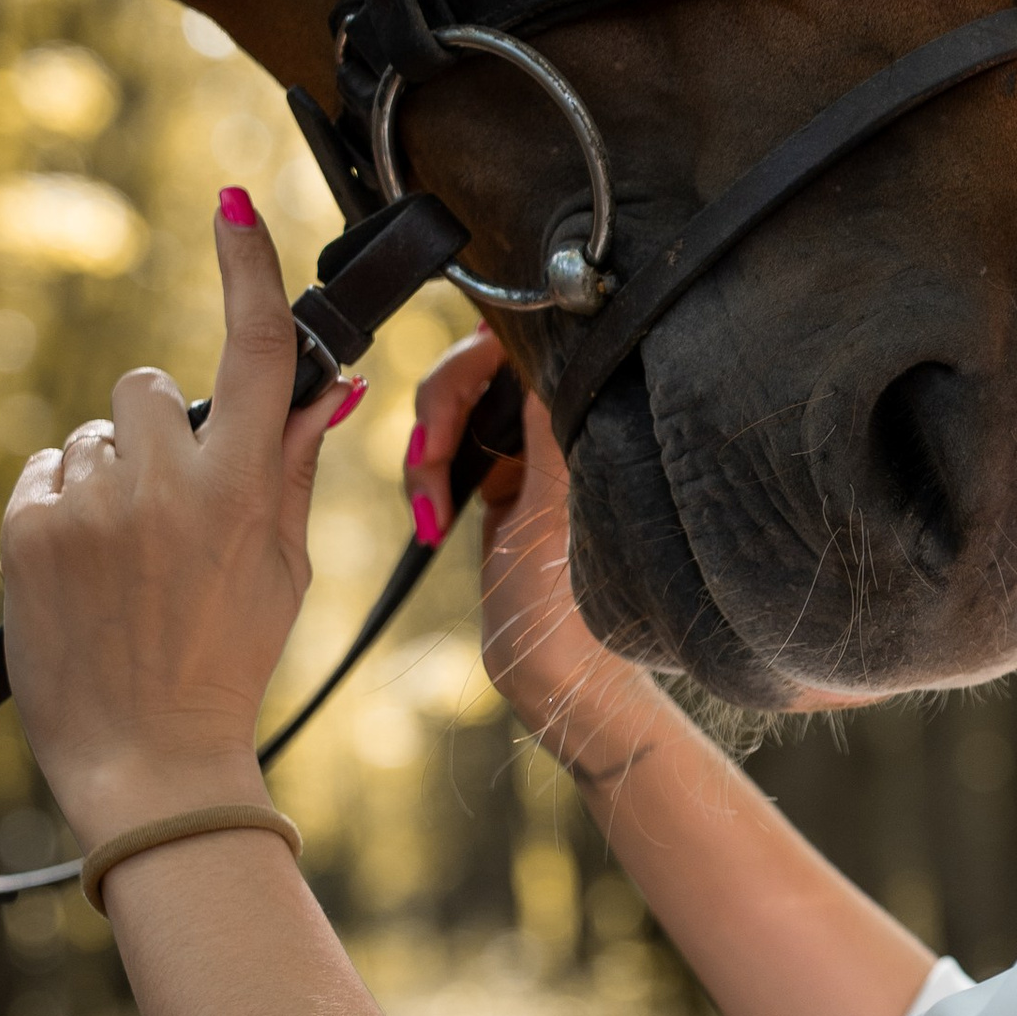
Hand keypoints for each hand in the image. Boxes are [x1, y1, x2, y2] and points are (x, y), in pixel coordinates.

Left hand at [0, 193, 361, 846]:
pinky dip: (65, 503)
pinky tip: (88, 565)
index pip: (255, 355)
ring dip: (110, 471)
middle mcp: (165, 486)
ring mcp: (91, 506)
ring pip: (95, 433)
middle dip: (162, 427)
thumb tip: (328, 392)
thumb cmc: (228, 660)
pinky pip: (47, 471)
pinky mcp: (30, 528)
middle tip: (175, 501)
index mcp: (244, 493)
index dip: (246, 268)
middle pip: (153, 388)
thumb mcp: (284, 568)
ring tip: (129, 553)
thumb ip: (295, 468)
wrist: (146, 753)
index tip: (233, 203)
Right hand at [402, 328, 652, 756]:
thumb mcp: (554, 504)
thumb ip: (546, 420)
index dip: (474, 356)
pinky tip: (431, 517)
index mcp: (588, 421)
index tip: (451, 405)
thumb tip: (546, 337)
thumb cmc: (567, 607)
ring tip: (431, 509)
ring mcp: (532, 454)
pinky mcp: (505, 481)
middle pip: (478, 368)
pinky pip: (449, 450)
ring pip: (456, 409)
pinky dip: (428, 475)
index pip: (522, 345)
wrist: (555, 678)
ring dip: (429, 451)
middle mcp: (563, 427)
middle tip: (431, 463)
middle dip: (440, 412)